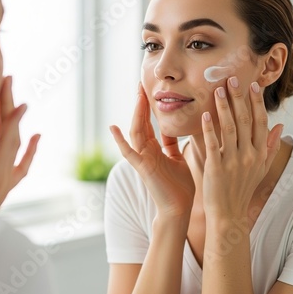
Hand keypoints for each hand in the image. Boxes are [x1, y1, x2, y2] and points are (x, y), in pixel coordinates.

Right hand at [0, 76, 39, 207]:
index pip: (6, 140)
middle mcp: (2, 178)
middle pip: (10, 136)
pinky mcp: (2, 188)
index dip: (11, 118)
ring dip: (13, 121)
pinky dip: (28, 149)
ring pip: (12, 144)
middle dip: (8, 107)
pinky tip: (37, 136)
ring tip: (13, 99)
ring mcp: (4, 183)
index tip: (18, 97)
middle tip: (7, 80)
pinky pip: (20, 164)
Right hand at [110, 83, 194, 216]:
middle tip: (141, 84)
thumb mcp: (176, 159)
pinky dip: (120, 141)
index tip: (149, 90)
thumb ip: (170, 145)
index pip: (149, 124)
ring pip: (136, 132)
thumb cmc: (179, 187)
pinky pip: (129, 153)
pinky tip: (113, 127)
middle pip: (140, 123)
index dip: (148, 107)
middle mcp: (146, 152)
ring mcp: (142, 160)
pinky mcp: (143, 168)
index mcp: (155, 149)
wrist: (179, 209)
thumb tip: (170, 130)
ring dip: (136, 114)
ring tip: (137, 95)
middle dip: (141, 104)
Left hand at [201, 77, 282, 218]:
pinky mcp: (216, 168)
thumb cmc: (242, 190)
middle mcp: (249, 156)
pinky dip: (209, 128)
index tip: (253, 85)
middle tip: (232, 79)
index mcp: (259, 154)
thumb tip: (281, 126)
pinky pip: (213, 144)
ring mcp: (233, 162)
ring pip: (230, 128)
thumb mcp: (261, 169)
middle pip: (246, 121)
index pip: (261, 122)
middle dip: (239, 98)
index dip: (257, 103)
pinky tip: (205, 114)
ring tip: (218, 90)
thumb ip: (271, 147)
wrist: (228, 214)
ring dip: (224, 107)